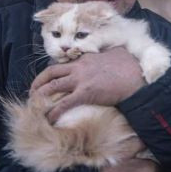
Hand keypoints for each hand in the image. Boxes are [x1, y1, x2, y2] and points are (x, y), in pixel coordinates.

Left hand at [30, 47, 145, 122]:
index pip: (62, 64)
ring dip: (40, 96)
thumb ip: (109, 53)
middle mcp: (79, 67)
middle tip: (33, 93)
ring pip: (52, 86)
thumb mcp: (116, 53)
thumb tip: (114, 52)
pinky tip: (50, 119)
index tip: (47, 82)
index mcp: (85, 58)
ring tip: (35, 107)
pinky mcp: (86, 93)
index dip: (52, 74)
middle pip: (50, 72)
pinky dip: (54, 111)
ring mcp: (81, 79)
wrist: (137, 75)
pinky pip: (64, 103)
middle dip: (38, 83)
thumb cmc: (131, 65)